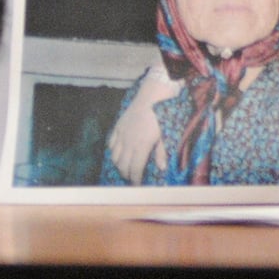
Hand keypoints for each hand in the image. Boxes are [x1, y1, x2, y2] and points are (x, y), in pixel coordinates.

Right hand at [106, 63, 178, 184]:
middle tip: (132, 178)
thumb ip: (162, 151)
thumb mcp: (167, 133)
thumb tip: (162, 168)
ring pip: (114, 155)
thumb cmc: (164, 113)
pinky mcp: (119, 125)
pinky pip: (111, 142)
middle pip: (122, 165)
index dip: (135, 179)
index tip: (137, 185)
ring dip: (118, 164)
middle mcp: (128, 142)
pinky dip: (113, 150)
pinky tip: (117, 152)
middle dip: (126, 174)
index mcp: (141, 145)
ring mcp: (122, 133)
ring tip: (125, 168)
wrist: (154, 93)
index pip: (134, 169)